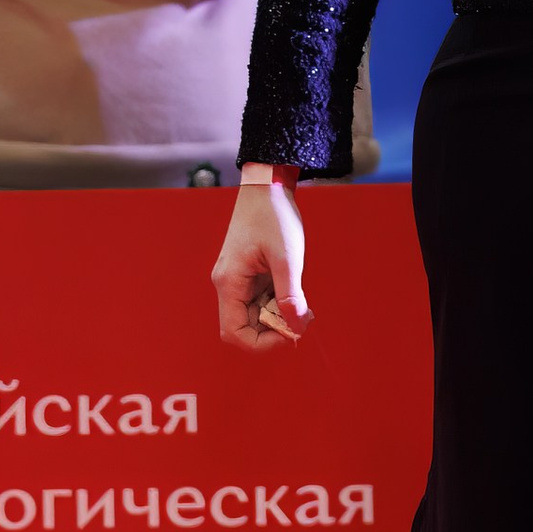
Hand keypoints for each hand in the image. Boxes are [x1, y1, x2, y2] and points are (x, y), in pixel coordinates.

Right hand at [213, 176, 310, 351]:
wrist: (266, 188)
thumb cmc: (272, 217)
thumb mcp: (286, 257)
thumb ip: (290, 294)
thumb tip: (296, 326)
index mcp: (229, 283)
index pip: (234, 333)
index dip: (261, 343)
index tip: (289, 333)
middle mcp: (229, 285)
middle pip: (246, 327)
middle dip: (275, 329)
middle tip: (303, 318)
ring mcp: (239, 281)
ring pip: (256, 315)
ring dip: (280, 316)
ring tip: (303, 306)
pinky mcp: (250, 276)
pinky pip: (262, 301)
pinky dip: (280, 304)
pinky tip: (297, 295)